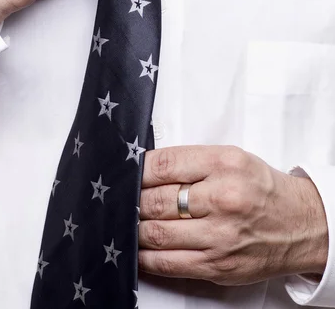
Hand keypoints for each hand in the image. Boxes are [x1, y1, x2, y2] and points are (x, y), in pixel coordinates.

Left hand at [139, 145, 328, 284]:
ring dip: (133, 228)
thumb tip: (146, 168)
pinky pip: (168, 263)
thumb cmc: (260, 188)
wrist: (299, 224)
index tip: (126, 172)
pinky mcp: (217, 265)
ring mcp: (219, 236)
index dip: (137, 170)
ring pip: (156, 233)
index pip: (164, 165)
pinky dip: (145, 256)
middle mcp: (222, 198)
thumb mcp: (230, 158)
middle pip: (156, 200)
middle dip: (133, 200)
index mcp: (224, 164)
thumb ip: (191, 161)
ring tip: (127, 220)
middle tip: (124, 198)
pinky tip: (137, 248)